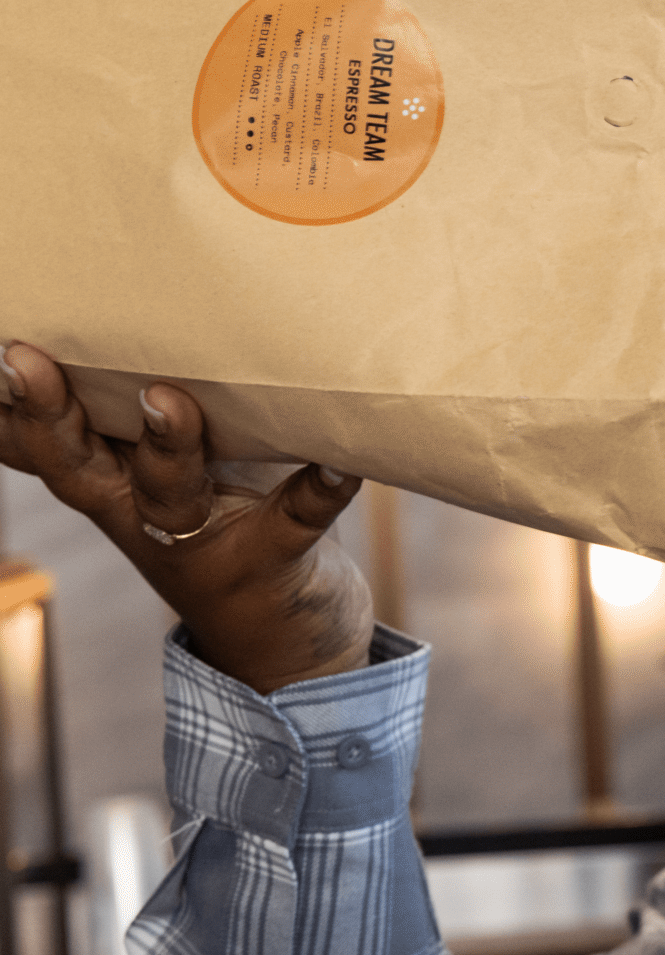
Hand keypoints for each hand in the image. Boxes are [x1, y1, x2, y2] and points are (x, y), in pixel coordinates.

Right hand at [0, 342, 373, 695]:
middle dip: (49, 414)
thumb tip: (151, 308)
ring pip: (171, 492)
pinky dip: (320, 488)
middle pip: (78, 465)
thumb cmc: (232, 520)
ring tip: (167, 399)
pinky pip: (298, 519)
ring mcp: (206, 540)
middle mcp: (142, 512)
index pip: (42, 443)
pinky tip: (342, 462)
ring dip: (167, 444)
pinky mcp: (275, 558)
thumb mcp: (179, 471)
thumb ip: (154, 412)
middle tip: (25, 359)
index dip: (9, 406)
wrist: (284, 647)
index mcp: (112, 481)